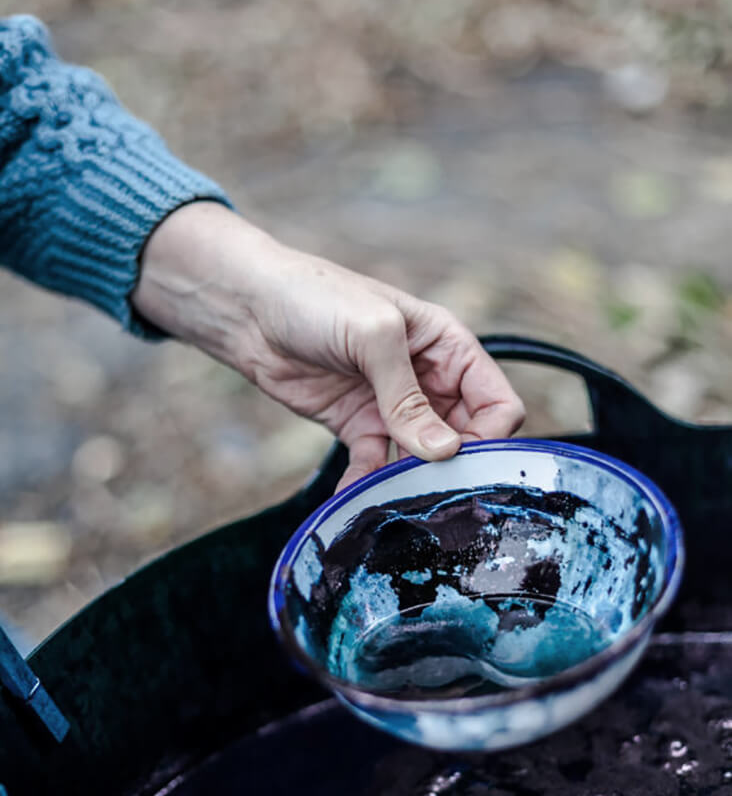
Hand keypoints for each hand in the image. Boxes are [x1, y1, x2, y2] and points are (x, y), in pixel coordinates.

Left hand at [132, 202, 524, 489]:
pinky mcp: (358, 426)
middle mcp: (428, 379)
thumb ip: (407, 395)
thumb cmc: (315, 298)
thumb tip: (443, 451)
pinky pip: (377, 465)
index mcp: (448, 347)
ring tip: (394, 496)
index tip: (462, 460)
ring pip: (423, 458)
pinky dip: (369, 483)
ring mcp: (394, 406)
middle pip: (466, 437)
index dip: (489, 436)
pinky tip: (354, 495)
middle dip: (453, 466)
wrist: (249, 308)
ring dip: (412, 480)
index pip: (497, 403)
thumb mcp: (372, 336)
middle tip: (430, 488)